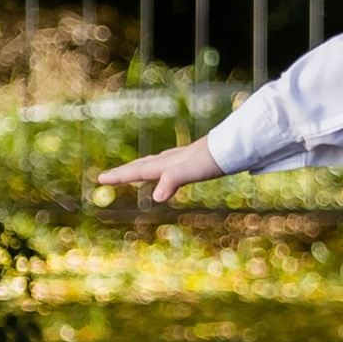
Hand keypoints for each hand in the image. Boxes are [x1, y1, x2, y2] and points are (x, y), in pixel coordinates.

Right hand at [98, 136, 221, 202]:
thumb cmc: (218, 158)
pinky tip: (176, 167)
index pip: (140, 169)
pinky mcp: (203, 158)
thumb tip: (156, 197)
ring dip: (146, 166)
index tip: (100, 177)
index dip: (120, 175)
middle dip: (126, 170)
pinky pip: (177, 162)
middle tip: (109, 175)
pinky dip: (168, 166)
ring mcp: (190, 157)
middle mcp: (177, 158)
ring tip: (139, 169)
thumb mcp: (193, 170)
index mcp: (170, 163)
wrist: (242, 143)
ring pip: (161, 161)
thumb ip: (173, 180)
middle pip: (146, 164)